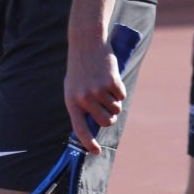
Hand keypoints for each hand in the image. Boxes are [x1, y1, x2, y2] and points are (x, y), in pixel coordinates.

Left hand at [64, 36, 125, 153]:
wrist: (86, 43)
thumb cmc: (80, 67)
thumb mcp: (74, 87)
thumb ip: (81, 105)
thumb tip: (92, 125)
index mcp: (72, 101)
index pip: (80, 128)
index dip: (89, 142)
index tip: (97, 151)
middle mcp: (84, 98)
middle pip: (105, 121)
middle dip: (110, 118)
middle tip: (110, 109)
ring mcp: (98, 90)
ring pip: (115, 109)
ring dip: (116, 103)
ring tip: (108, 89)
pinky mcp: (111, 82)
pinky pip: (121, 95)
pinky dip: (120, 90)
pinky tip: (112, 79)